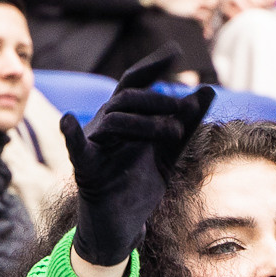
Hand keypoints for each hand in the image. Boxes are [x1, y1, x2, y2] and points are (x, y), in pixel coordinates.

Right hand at [62, 48, 213, 268]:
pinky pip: (76, 149)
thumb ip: (187, 121)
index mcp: (123, 117)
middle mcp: (105, 124)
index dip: (153, 65)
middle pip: (127, 97)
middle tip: (184, 110)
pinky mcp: (87, 169)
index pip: (134, 81)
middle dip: (158, 99)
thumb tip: (208, 90)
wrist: (120, 225)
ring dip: (148, 123)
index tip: (176, 51)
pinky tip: (67, 120)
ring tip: (174, 133)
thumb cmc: (138, 183)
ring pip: (116, 119)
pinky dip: (71, 134)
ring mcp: (95, 144)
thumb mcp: (169, 150)